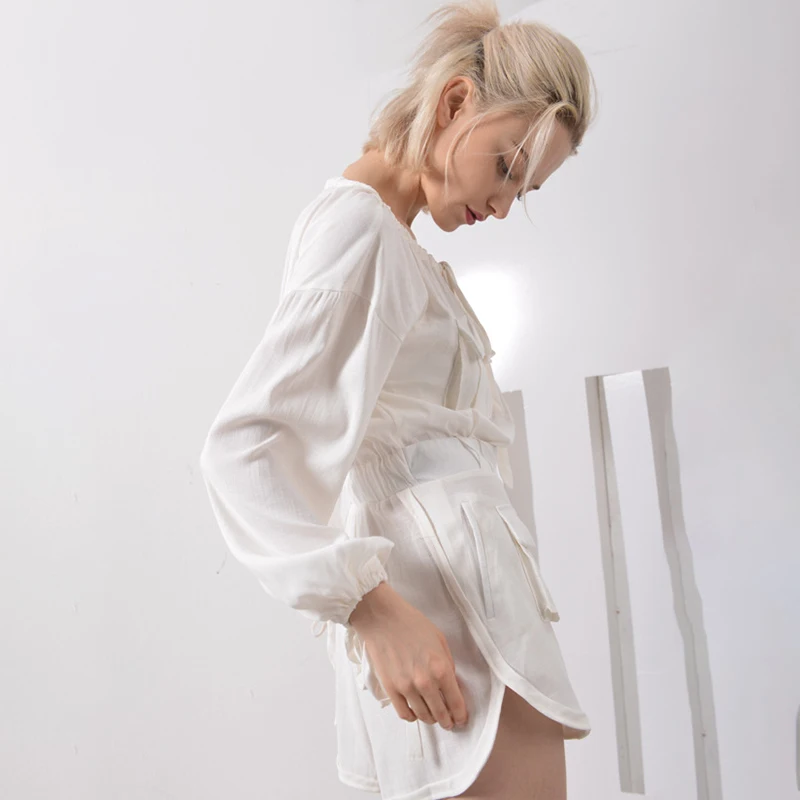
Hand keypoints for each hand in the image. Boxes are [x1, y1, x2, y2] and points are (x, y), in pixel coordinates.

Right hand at [348, 582, 468, 729]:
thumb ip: (447, 663)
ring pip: (423, 716)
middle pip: (440, 714)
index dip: (460, 715)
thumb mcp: (440, 640)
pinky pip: (404, 713)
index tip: (461, 719)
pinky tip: (415, 712)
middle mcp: (425, 682)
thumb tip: (450, 683)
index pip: (456, 703)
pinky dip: (412, 716)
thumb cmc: (413, 624)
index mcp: (441, 668)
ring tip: (433, 716)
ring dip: (430, 719)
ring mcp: (406, 688)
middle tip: (449, 722)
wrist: (383, 619)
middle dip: (447, 721)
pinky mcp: (390, 689)